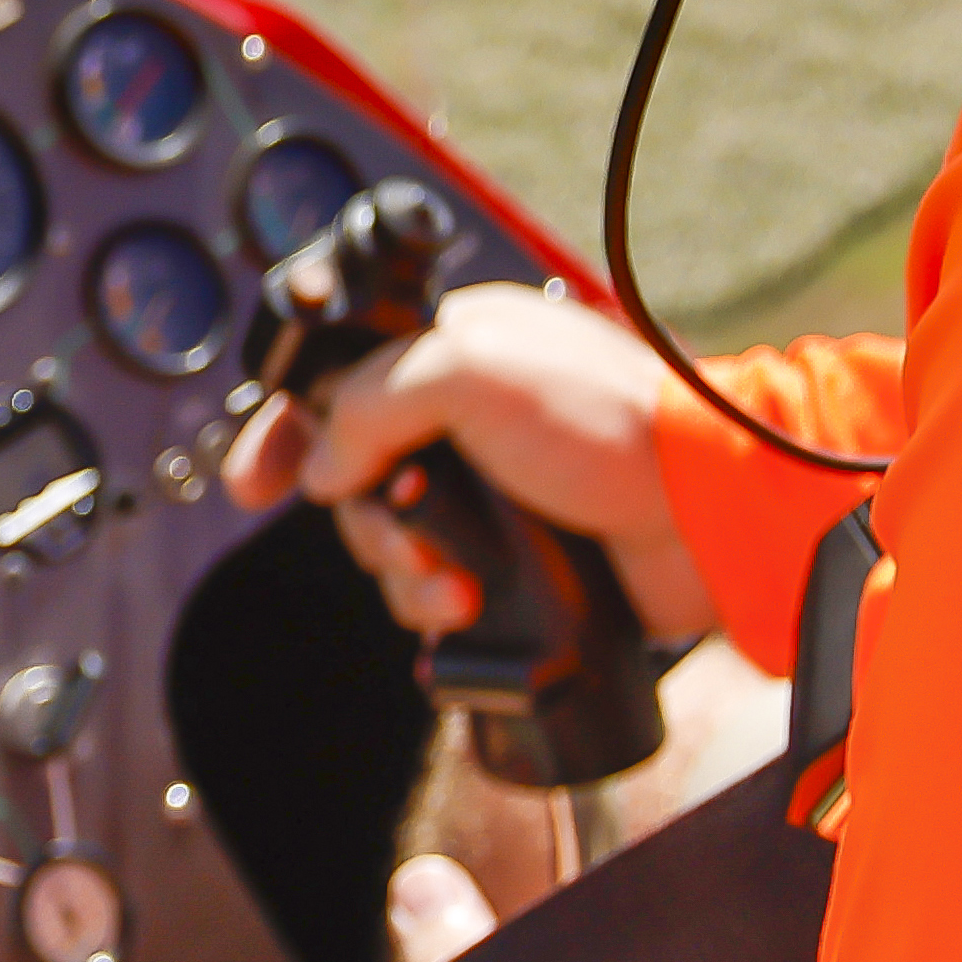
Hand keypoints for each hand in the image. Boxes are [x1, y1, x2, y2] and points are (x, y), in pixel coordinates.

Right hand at [227, 283, 704, 644]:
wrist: (705, 514)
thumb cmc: (608, 421)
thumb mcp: (472, 372)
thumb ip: (372, 402)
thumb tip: (325, 469)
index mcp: (452, 354)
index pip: (336, 385)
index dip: (286, 432)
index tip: (256, 480)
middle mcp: (465, 425)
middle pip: (353, 481)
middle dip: (367, 520)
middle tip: (405, 525)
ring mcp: (491, 498)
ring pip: (390, 547)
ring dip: (406, 572)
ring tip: (456, 580)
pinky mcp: (515, 565)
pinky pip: (437, 596)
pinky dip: (440, 607)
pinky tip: (470, 606)